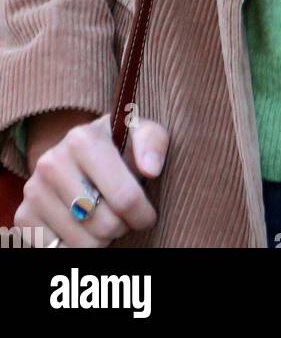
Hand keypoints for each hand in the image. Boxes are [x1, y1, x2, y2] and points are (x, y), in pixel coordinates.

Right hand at [15, 111, 167, 246]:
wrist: (79, 153)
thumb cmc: (119, 147)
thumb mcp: (141, 133)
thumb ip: (152, 144)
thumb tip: (151, 169)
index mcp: (82, 140)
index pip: (125, 198)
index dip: (143, 214)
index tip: (146, 215)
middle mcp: (52, 163)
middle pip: (105, 224)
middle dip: (122, 226)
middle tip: (123, 214)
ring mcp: (34, 191)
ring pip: (84, 244)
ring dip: (102, 239)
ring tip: (104, 217)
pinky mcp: (24, 217)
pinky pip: (60, 252)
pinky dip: (78, 247)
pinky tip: (83, 226)